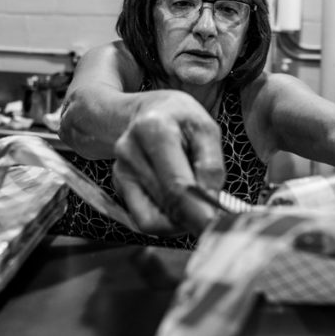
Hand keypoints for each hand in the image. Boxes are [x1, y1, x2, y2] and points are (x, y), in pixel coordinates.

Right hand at [111, 90, 225, 235]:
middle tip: (212, 218)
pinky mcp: (119, 185)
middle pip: (164, 204)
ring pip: (151, 218)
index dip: (197, 211)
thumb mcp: (207, 130)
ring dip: (178, 221)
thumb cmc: (182, 119)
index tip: (215, 224)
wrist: (149, 110)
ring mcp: (121, 170)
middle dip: (191, 217)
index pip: (175, 184)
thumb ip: (211, 166)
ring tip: (195, 205)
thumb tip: (210, 202)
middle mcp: (130, 151)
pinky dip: (165, 219)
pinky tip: (178, 204)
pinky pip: (143, 217)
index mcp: (154, 130)